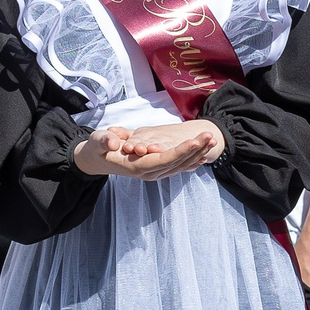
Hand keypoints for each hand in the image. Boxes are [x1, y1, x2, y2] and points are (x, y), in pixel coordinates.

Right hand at [74, 119, 225, 179]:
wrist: (98, 160)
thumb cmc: (98, 148)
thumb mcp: (97, 142)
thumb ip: (104, 141)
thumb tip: (113, 142)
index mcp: (138, 166)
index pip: (164, 159)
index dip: (180, 151)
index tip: (195, 141)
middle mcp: (150, 173)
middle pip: (177, 162)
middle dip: (195, 149)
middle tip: (210, 135)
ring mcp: (155, 173)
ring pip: (181, 165)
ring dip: (198, 153)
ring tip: (212, 140)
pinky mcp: (158, 170)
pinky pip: (178, 167)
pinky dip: (192, 161)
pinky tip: (205, 155)